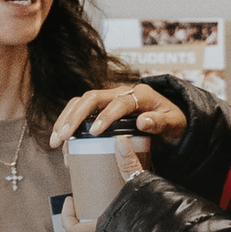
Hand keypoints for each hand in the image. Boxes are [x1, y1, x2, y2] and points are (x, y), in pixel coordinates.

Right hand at [50, 82, 186, 149]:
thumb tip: (143, 122)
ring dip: (66, 118)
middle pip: (92, 97)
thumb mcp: (174, 124)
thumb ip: (161, 123)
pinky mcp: (102, 106)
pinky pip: (80, 108)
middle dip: (75, 116)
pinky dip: (67, 121)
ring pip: (81, 101)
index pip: (120, 102)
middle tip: (64, 137)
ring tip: (56, 140)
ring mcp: (110, 98)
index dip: (107, 116)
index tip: (95, 131)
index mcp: (141, 95)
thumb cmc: (173, 122)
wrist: (171, 118)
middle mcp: (122, 92)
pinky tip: (60, 138)